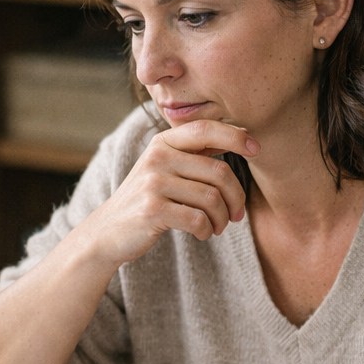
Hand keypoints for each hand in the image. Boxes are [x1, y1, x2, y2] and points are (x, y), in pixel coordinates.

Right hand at [75, 119, 257, 267]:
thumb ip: (195, 153)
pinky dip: (207, 231)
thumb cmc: (145, 200)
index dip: (236, 137)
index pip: (206, 129)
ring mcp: (153, 183)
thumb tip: (245, 135)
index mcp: (163, 143)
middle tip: (237, 214)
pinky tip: (202, 233)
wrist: (107, 232)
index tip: (257, 149)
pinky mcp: (152, 209)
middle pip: (218, 172)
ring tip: (217, 227)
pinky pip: (198, 219)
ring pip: (212, 199)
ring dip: (222, 219)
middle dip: (236, 197)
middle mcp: (157, 158)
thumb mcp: (164, 168)